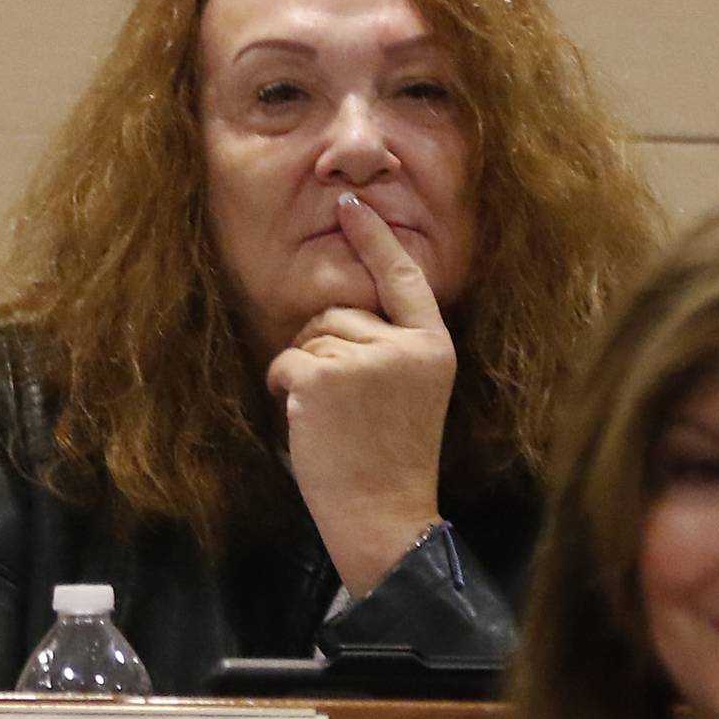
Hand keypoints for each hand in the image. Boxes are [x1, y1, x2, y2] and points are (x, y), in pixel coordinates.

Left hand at [266, 193, 454, 597]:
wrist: (385, 514)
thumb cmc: (391, 459)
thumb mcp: (413, 392)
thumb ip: (392, 347)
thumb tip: (343, 309)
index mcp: (435, 345)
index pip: (404, 278)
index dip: (376, 239)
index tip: (352, 204)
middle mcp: (406, 345)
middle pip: (340, 312)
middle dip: (326, 348)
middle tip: (346, 407)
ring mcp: (366, 358)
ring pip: (310, 336)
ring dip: (306, 372)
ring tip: (334, 419)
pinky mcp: (325, 376)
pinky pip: (286, 360)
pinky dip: (284, 387)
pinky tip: (308, 420)